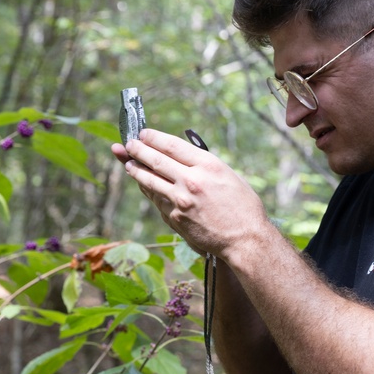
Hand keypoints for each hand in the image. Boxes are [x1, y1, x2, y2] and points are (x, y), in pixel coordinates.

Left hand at [112, 129, 267, 258]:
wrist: (245, 240)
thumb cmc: (243, 207)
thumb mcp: (230, 176)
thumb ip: (205, 167)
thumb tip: (184, 158)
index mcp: (208, 165)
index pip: (172, 145)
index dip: (154, 138)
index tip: (144, 133)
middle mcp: (191, 180)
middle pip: (156, 160)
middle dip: (138, 150)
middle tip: (129, 144)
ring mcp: (180, 200)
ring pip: (149, 180)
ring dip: (135, 170)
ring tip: (128, 163)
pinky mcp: (175, 217)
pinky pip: (156, 199)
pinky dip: (148, 189)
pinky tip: (143, 185)